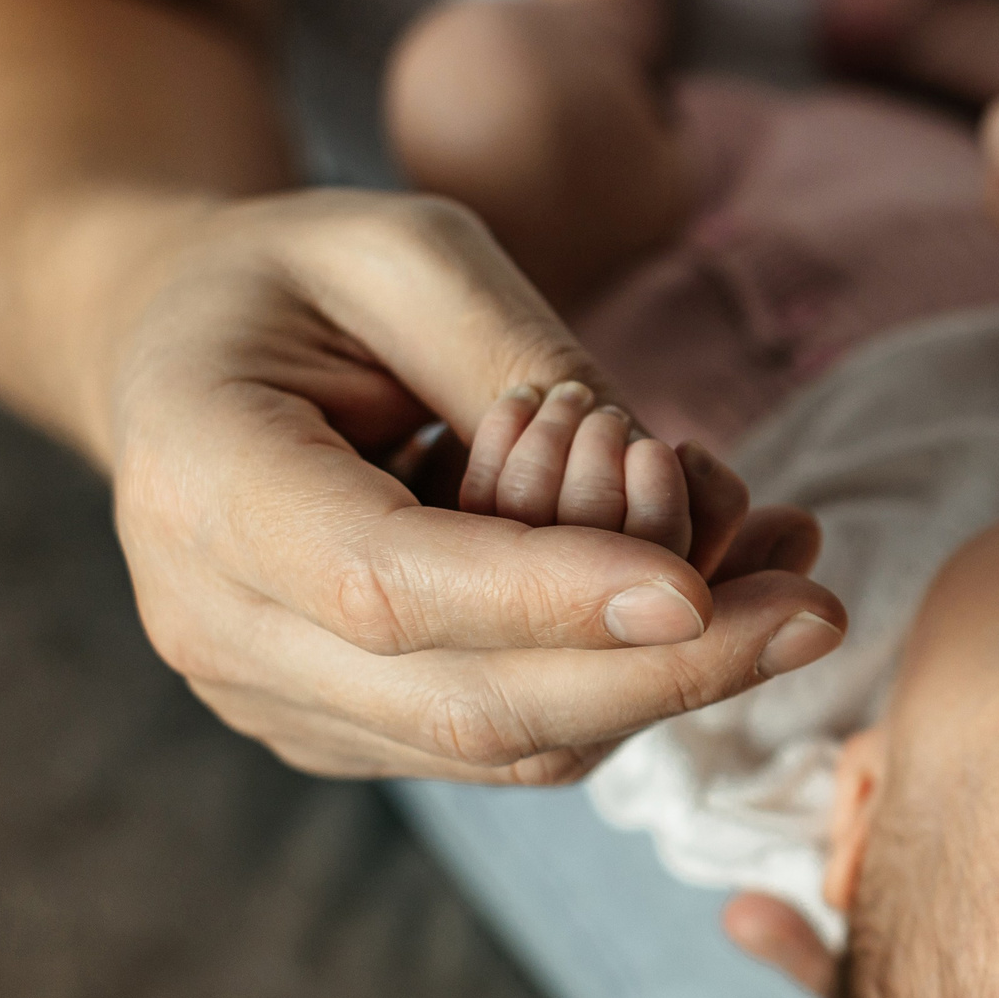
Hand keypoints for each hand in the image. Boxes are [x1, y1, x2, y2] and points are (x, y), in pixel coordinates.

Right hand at [106, 189, 846, 782]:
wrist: (180, 352)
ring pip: (505, 746)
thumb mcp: (403, 251)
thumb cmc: (296, 276)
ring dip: (670, 683)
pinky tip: (728, 595)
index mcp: (200, 481)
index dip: (548, 598)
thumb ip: (514, 354)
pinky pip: (508, 739)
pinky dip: (630, 682)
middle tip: (818, 611)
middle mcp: (216, 622)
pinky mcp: (345, 727)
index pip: (388, 583)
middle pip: (465, 702)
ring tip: (797, 582)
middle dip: (661, 674)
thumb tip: (657, 482)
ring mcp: (276, 697)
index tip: (701, 590)